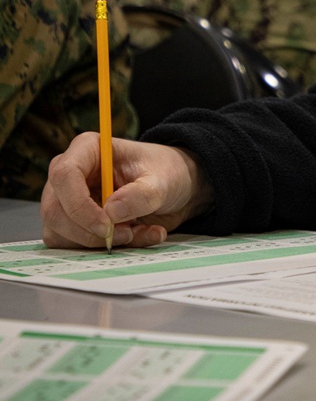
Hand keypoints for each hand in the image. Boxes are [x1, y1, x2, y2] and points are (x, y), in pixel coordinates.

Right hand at [42, 134, 213, 249]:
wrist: (176, 187)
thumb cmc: (166, 172)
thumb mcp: (162, 181)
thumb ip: (140, 195)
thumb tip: (110, 212)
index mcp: (87, 150)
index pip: (64, 175)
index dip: (79, 206)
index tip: (106, 225)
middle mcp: (70, 175)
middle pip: (55, 210)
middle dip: (88, 232)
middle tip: (126, 234)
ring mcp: (68, 201)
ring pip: (61, 233)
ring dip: (98, 243)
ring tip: (138, 232)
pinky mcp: (74, 223)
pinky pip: (74, 245)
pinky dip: (103, 249)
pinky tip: (135, 236)